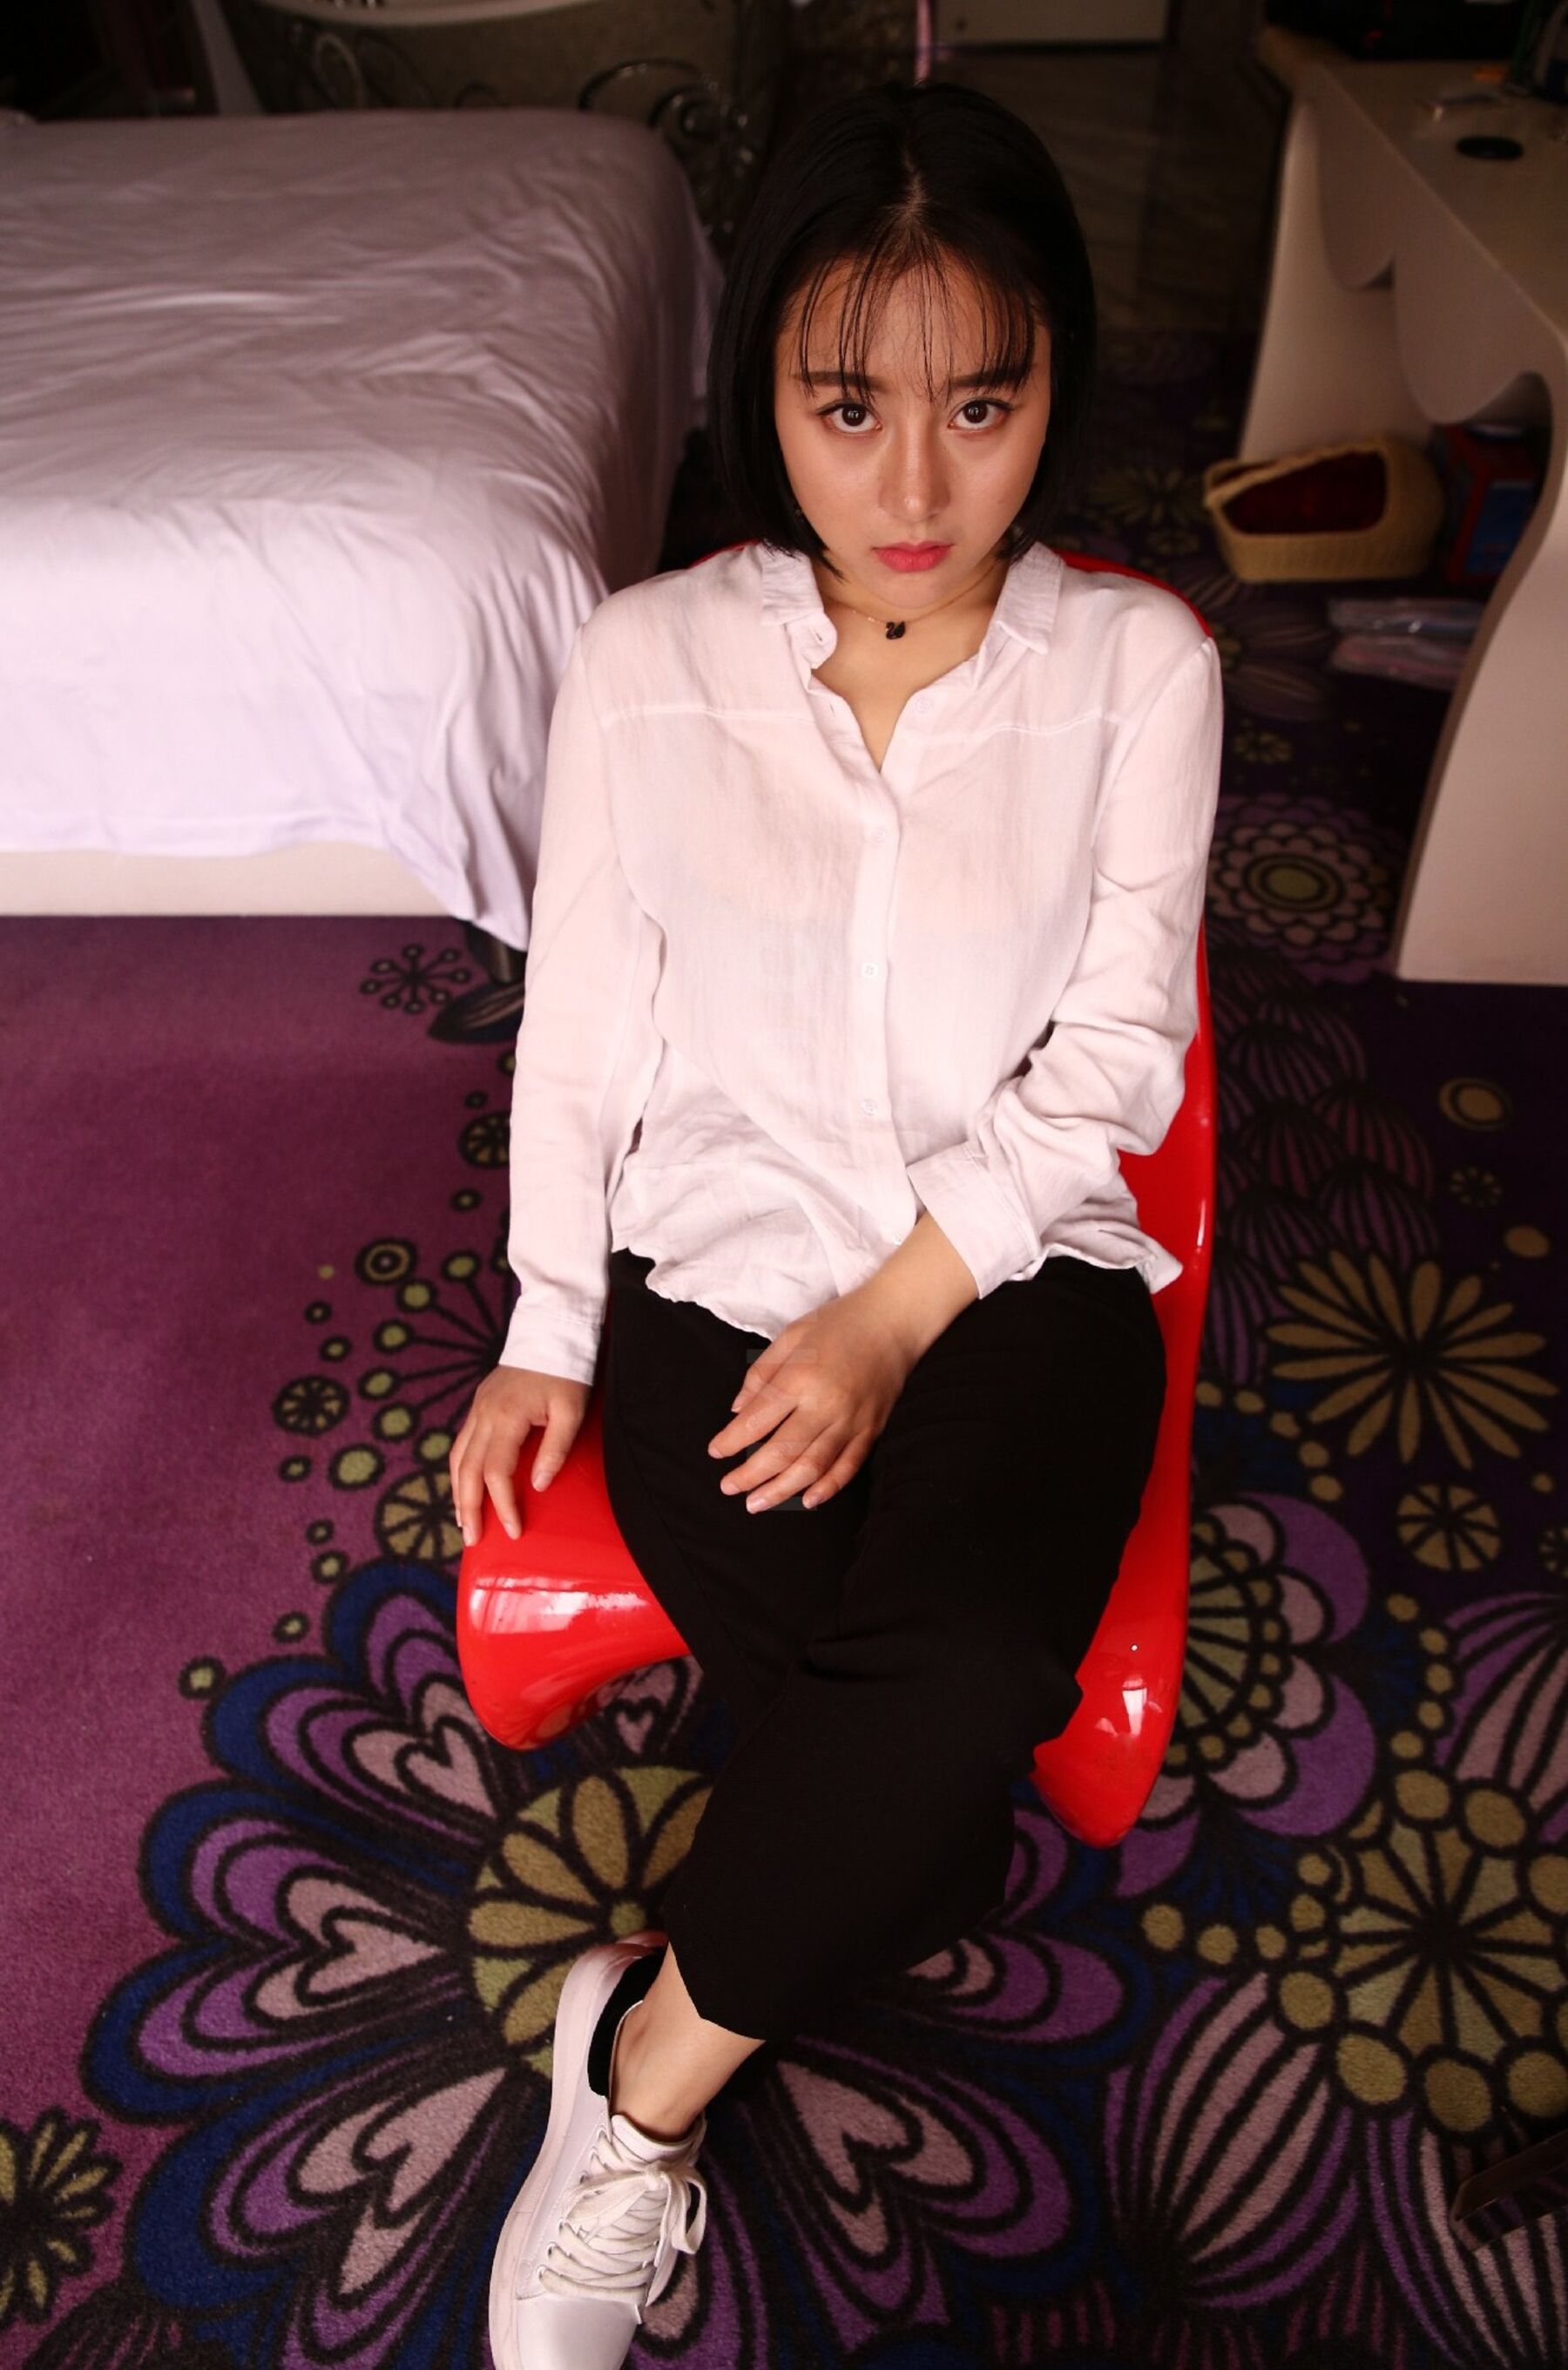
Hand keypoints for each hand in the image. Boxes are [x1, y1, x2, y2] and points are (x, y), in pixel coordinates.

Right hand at [449, 1364, 590, 1544]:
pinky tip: (464, 1484)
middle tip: (472, 1540)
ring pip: (456, 1457)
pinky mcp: (480, 1403)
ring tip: (463, 1520)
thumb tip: (539, 1485)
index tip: (514, 1529)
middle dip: (468, 1508)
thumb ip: (555, 1448)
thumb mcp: (572, 1410)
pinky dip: (459, 1469)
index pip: (496, 1473)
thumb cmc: (567, 1371)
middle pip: (465, 1471)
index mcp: (505, 1417)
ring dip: (457, 1491)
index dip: (503, 1505)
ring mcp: (478, 1408)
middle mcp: (484, 1415)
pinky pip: (461, 1442)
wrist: (551, 1330)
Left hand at [705, 1284, 921, 1511]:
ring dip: (782, 1490)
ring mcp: (852, 1420)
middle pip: (781, 1452)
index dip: (731, 1441)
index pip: (756, 1420)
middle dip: (750, 1475)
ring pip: (812, 1467)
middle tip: (728, 1487)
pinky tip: (807, 1500)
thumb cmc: (839, 1322)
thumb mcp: (792, 1335)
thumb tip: (737, 1410)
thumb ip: (761, 1373)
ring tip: (757, 1503)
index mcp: (800, 1377)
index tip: (715, 1452)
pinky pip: (848, 1466)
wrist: (895, 1319)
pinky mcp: (872, 1429)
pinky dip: (828, 1487)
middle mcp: (826, 1404)